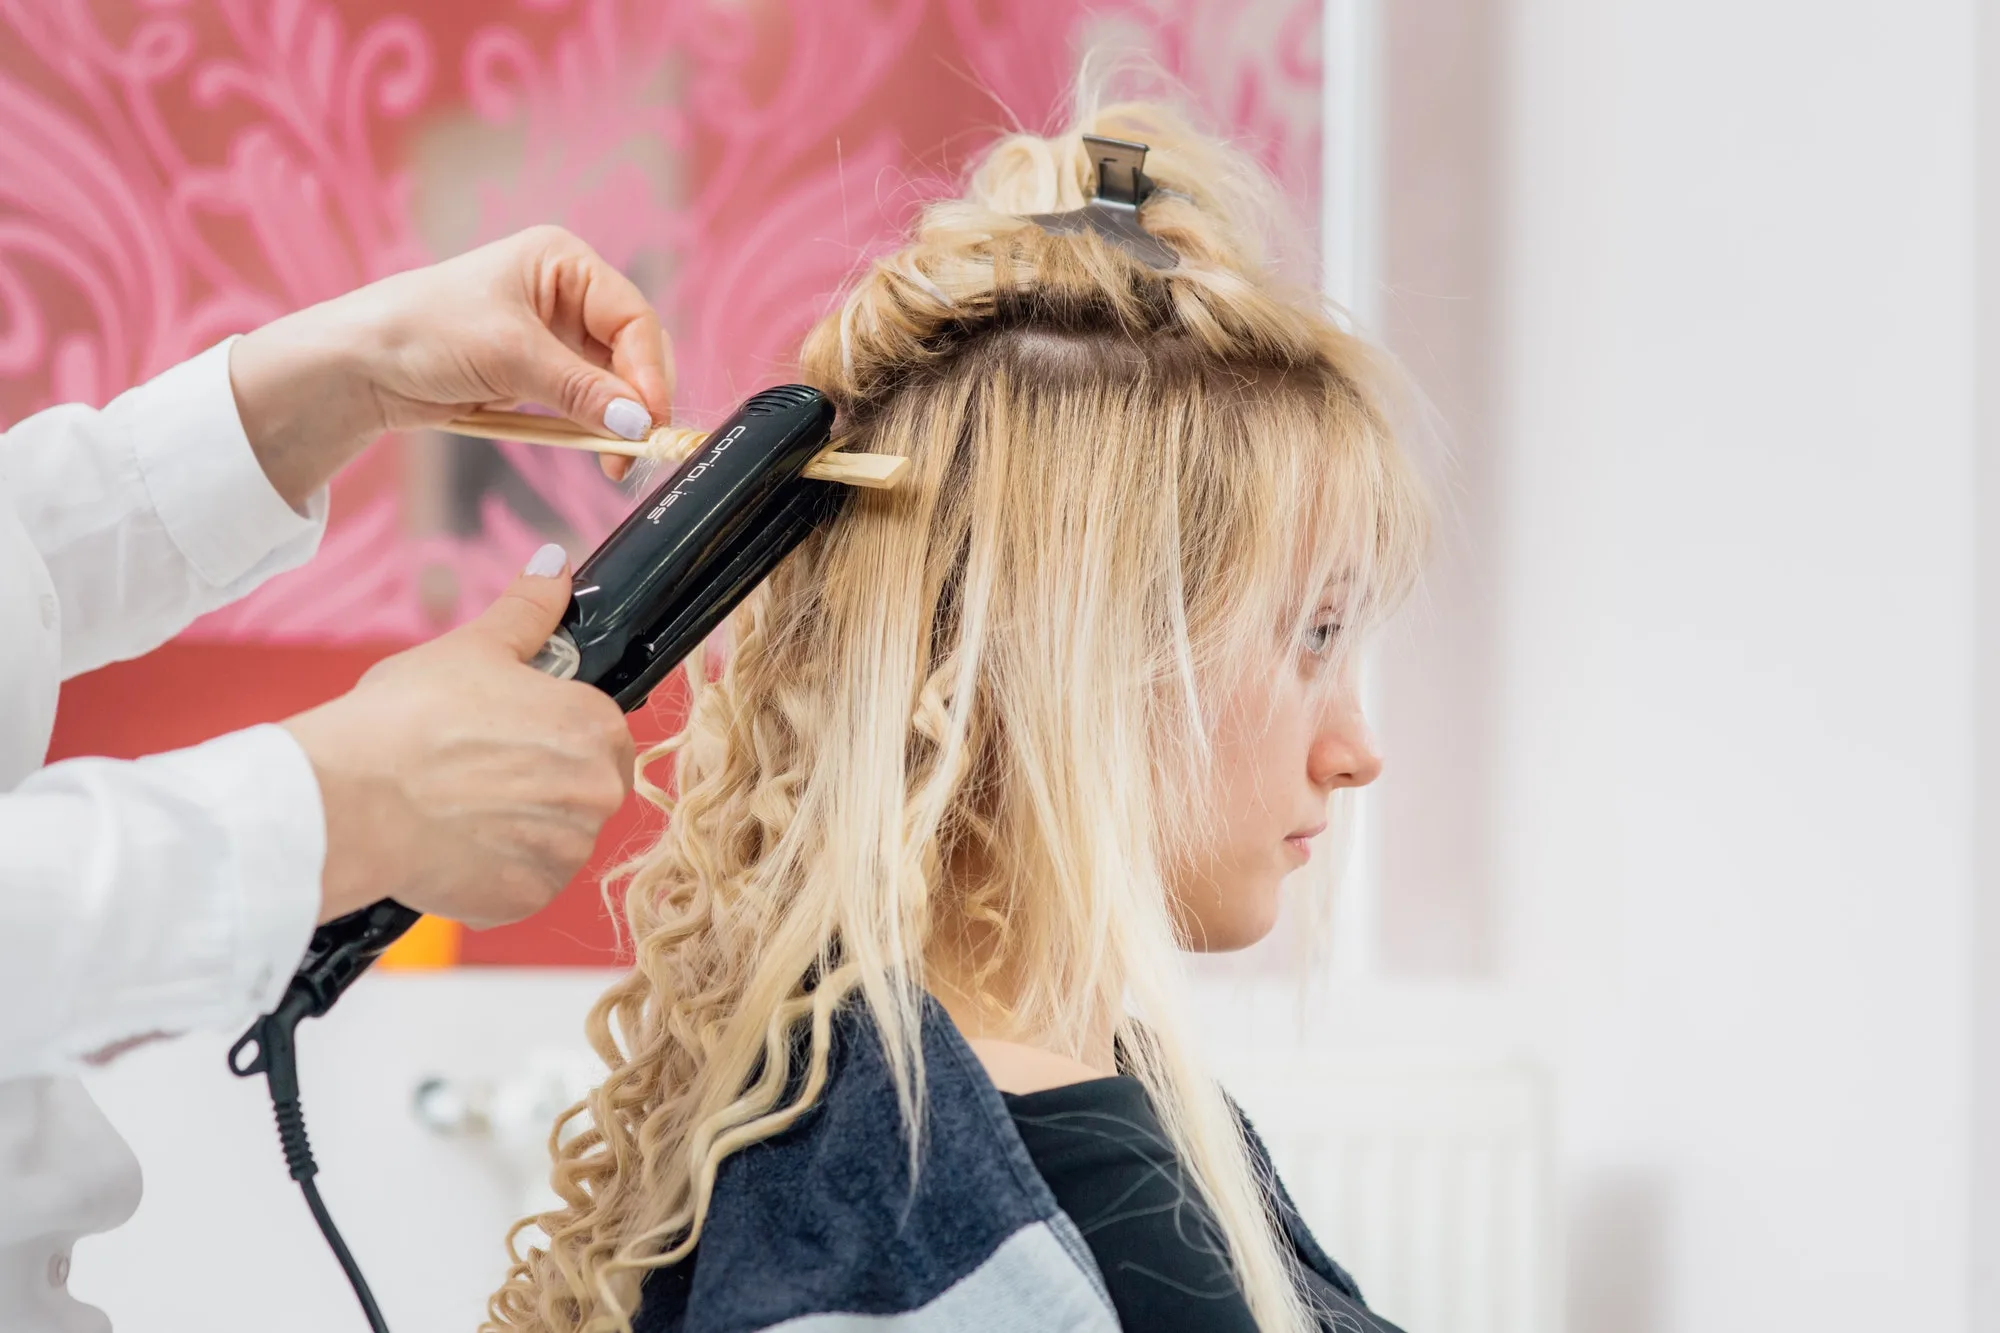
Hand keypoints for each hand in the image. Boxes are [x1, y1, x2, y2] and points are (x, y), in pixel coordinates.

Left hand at [231, 225, 672, 505]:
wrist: (359, 364)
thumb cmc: (423, 332)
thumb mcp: (509, 356)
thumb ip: (581, 390)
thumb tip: (638, 424)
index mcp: (564, 262)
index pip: (633, 318)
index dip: (649, 371)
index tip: (650, 420)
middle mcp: (566, 293)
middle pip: (631, 351)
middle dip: (637, 400)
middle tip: (636, 449)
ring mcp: (555, 334)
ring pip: (613, 381)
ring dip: (617, 420)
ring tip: (613, 460)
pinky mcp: (540, 372)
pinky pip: (586, 401)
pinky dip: (594, 427)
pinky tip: (594, 449)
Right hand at [283, 546, 636, 927]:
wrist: (348, 797)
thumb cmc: (410, 717)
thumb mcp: (475, 647)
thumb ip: (528, 611)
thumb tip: (556, 567)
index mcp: (598, 729)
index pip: (600, 731)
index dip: (553, 730)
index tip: (510, 732)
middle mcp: (598, 796)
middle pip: (582, 788)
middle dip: (538, 781)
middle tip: (475, 768)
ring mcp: (564, 855)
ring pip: (552, 838)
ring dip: (515, 827)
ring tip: (455, 805)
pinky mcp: (527, 899)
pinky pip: (521, 882)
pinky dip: (490, 869)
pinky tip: (449, 843)